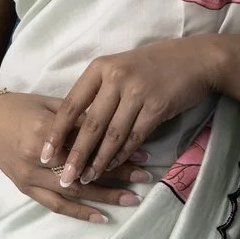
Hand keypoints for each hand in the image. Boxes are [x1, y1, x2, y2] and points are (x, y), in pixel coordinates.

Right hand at [0, 91, 138, 221]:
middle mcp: (38, 157)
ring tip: (133, 199)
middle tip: (146, 178)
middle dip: (118, 175)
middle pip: (85, 169)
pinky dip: (79, 213)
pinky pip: (56, 205)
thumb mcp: (50, 103)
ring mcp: (31, 177)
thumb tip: (115, 123)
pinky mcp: (26, 189)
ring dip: (105, 196)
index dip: (116, 148)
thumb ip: (79, 116)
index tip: (142, 152)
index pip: (88, 143)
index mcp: (46, 130)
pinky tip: (102, 217)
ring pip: (74, 191)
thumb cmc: (20, 107)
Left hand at [47, 37, 237, 192]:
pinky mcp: (157, 107)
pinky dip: (122, 155)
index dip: (56, 132)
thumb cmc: (152, 65)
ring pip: (112, 135)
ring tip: (87, 178)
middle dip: (75, 155)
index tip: (45, 154)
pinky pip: (134, 138)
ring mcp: (137, 92)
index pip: (71, 105)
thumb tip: (74, 128)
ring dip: (99, 161)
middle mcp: (116, 78)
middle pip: (89, 125)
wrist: (195, 60)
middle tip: (63, 177)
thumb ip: (99, 92)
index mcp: (100, 68)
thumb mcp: (120, 68)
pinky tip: (113, 167)